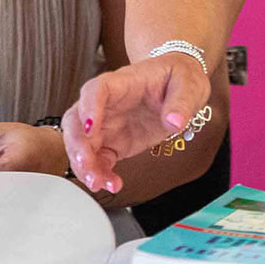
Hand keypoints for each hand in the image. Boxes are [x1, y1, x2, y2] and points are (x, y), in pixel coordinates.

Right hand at [63, 52, 209, 194]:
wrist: (180, 89)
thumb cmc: (177, 79)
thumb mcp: (187, 85)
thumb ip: (180, 102)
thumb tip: (173, 122)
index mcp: (123, 83)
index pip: (96, 89)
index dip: (88, 107)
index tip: (89, 128)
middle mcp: (107, 104)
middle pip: (77, 119)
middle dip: (77, 144)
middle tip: (86, 164)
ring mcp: (107, 124)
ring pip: (82, 144)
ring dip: (84, 164)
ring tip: (97, 183)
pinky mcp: (113, 143)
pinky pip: (98, 160)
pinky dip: (100, 174)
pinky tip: (112, 184)